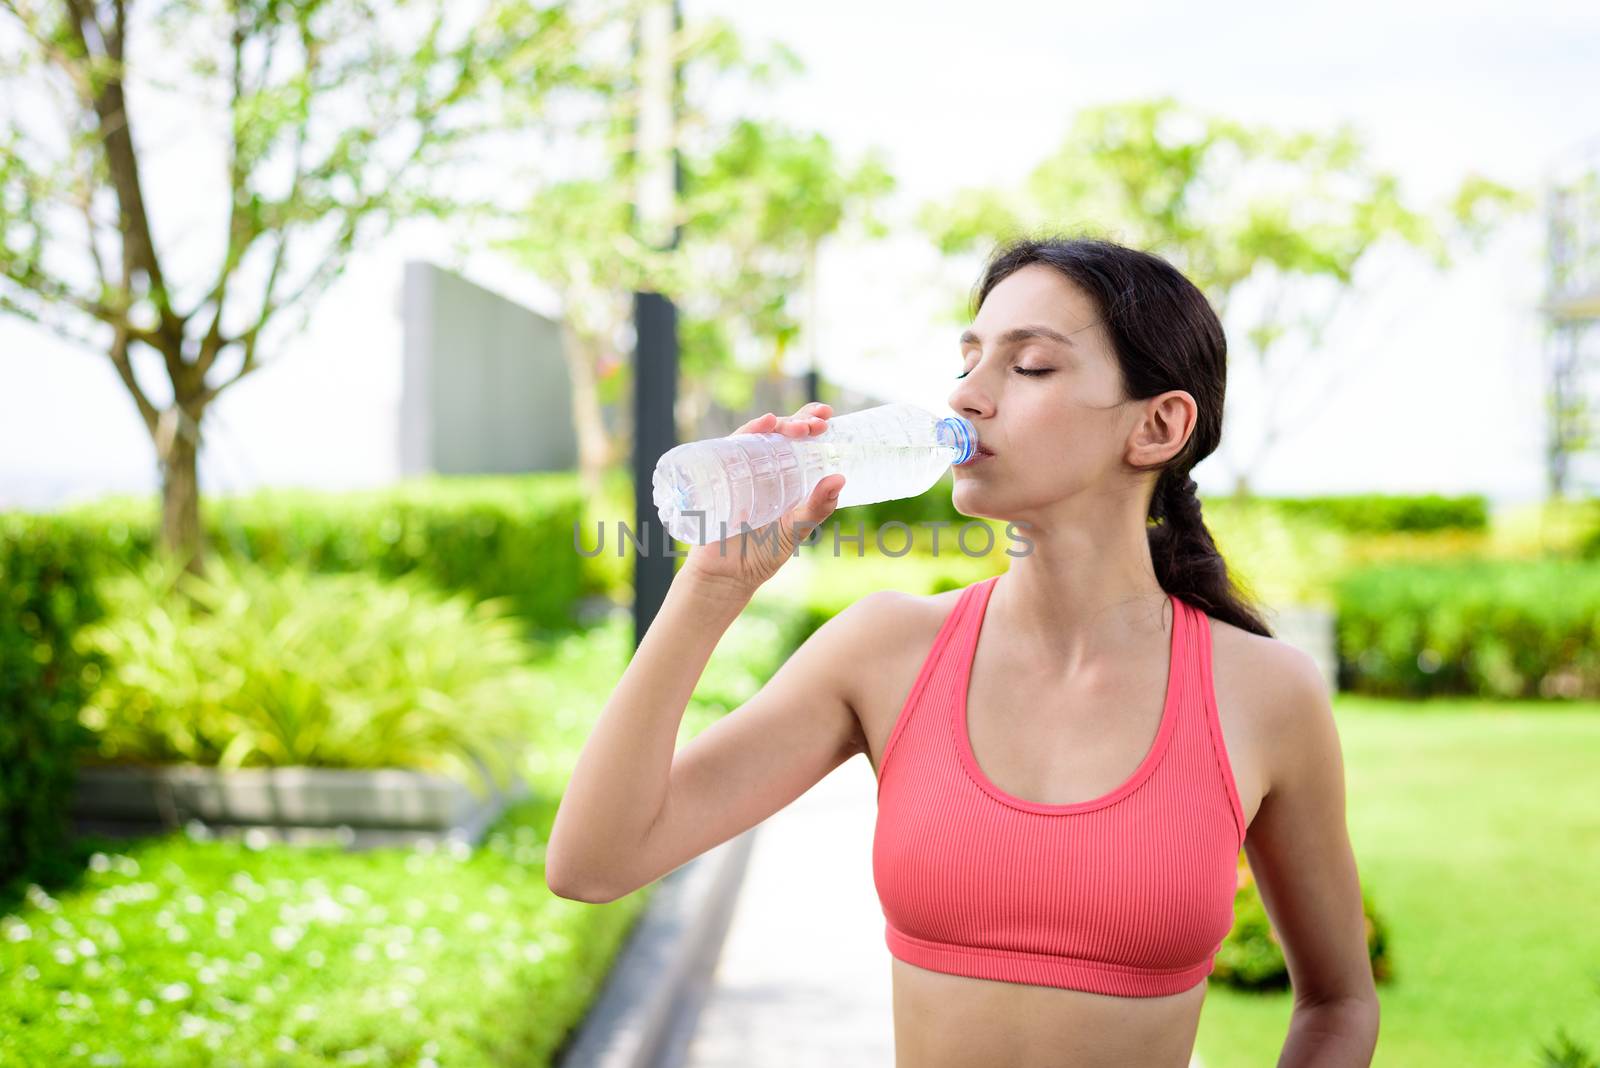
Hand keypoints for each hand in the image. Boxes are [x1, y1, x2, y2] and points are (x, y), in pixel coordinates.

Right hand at [680, 401, 845, 594]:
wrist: (727, 575)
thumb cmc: (763, 553)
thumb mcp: (797, 529)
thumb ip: (818, 507)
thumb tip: (841, 478)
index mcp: (786, 476)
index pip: (800, 440)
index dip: (811, 421)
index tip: (828, 415)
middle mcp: (764, 467)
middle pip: (780, 432)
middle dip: (800, 420)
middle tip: (817, 424)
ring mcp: (741, 469)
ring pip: (759, 435)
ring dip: (779, 424)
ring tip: (797, 427)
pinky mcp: (721, 474)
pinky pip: (732, 447)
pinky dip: (748, 432)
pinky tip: (764, 425)